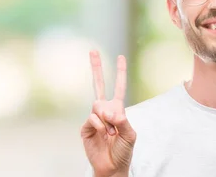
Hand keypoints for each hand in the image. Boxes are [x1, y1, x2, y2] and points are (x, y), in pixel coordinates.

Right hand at [81, 50, 135, 176]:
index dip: (120, 73)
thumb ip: (122, 119)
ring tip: (111, 134)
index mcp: (117, 110)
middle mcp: (104, 111)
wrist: (112, 166)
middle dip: (96, 68)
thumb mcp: (130, 134)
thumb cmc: (123, 151)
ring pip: (98, 106)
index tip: (120, 57)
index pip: (119, 87)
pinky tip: (103, 135)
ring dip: (107, 120)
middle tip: (93, 50)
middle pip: (99, 85)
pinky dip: (100, 126)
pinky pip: (93, 118)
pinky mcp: (85, 127)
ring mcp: (94, 118)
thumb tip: (109, 110)